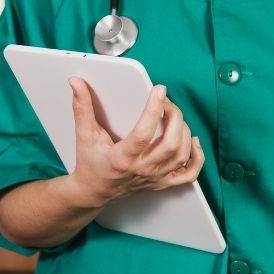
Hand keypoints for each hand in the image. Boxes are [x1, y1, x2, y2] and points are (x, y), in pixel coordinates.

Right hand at [67, 76, 204, 207]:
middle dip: (174, 118)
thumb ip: (81, 107)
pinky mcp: (162, 182)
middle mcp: (141, 169)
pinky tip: (193, 141)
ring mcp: (154, 177)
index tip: (159, 90)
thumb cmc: (90, 163)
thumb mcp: (84, 134)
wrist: (94, 191)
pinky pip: (189, 174)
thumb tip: (76, 83)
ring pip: (182, 155)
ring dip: (185, 132)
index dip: (154, 109)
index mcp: (121, 158)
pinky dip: (197, 157)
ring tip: (175, 117)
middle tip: (167, 102)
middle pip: (170, 144)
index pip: (143, 133)